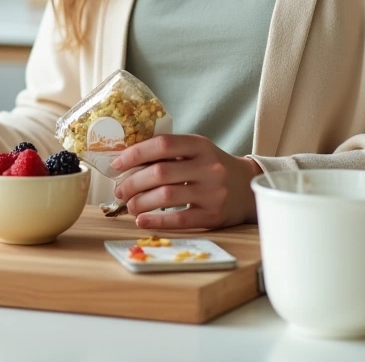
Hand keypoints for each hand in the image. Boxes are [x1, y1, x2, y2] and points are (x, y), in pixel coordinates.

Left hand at [110, 134, 260, 229]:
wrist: (248, 188)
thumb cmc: (212, 168)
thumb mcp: (197, 152)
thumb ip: (170, 153)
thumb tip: (126, 163)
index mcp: (200, 145)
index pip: (163, 144)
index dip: (135, 153)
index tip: (117, 164)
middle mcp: (208, 166)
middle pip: (160, 172)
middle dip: (133, 182)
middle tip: (120, 191)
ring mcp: (212, 192)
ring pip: (166, 196)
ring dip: (140, 202)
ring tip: (130, 206)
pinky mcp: (213, 215)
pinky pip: (180, 219)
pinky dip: (156, 220)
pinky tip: (142, 220)